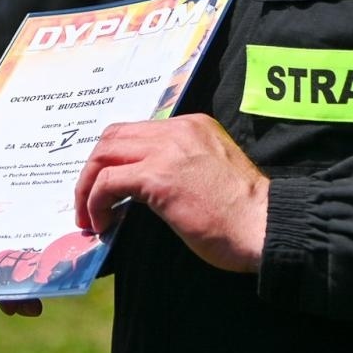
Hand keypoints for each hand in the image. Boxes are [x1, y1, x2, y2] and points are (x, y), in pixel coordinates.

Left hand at [75, 115, 268, 273]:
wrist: (265, 226)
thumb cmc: (244, 213)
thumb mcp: (210, 172)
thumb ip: (179, 166)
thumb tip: (143, 187)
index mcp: (191, 126)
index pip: (137, 131)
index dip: (114, 159)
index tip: (107, 187)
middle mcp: (177, 130)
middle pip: (112, 137)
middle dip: (92, 170)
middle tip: (88, 201)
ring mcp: (166, 151)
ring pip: (103, 156)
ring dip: (87, 187)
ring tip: (89, 216)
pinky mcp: (158, 177)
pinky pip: (108, 183)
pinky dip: (96, 202)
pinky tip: (102, 224)